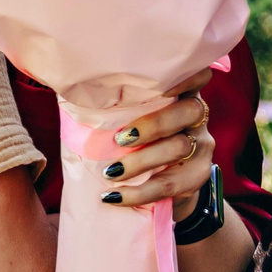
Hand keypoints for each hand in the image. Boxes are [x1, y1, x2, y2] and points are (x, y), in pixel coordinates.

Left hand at [103, 69, 214, 215]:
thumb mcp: (128, 116)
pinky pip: (172, 184)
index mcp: (180, 92)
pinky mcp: (198, 175)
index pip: (197, 74)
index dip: (186, 76)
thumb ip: (113, 102)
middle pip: (189, 110)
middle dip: (153, 125)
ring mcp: (201, 144)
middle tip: (119, 139)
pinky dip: (140, 192)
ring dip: (140, 161)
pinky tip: (115, 197)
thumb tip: (70, 85)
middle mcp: (196, 114)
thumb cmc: (133, 138)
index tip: (161, 85)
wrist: (162, 188)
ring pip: (179, 147)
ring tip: (109, 172)